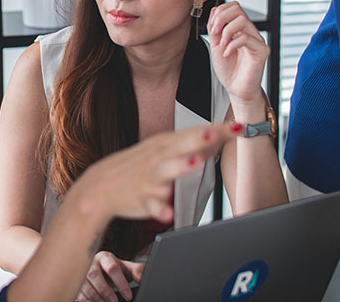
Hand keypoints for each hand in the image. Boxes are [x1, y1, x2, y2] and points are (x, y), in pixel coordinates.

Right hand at [71, 123, 237, 225]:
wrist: (100, 186)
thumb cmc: (135, 167)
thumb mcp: (161, 150)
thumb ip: (191, 145)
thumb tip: (220, 136)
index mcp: (165, 144)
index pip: (194, 133)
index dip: (217, 130)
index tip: (239, 126)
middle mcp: (157, 157)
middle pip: (180, 145)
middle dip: (197, 139)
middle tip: (215, 133)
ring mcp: (149, 178)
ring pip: (165, 171)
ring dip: (180, 166)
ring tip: (195, 163)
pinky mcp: (141, 199)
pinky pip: (151, 206)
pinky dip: (159, 210)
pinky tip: (167, 214)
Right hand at [76, 251, 143, 301]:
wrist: (100, 270)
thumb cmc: (113, 269)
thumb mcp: (126, 268)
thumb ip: (137, 271)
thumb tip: (142, 278)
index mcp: (105, 257)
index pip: (112, 267)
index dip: (121, 283)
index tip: (128, 296)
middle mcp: (91, 263)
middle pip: (94, 275)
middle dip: (105, 290)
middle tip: (115, 301)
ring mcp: (81, 273)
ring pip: (85, 285)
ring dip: (97, 297)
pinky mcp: (76, 283)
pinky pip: (78, 293)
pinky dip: (87, 300)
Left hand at [206, 1, 268, 103]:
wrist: (235, 88)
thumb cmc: (228, 69)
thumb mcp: (216, 45)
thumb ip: (215, 29)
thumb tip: (215, 12)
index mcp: (239, 29)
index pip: (233, 6)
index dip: (219, 12)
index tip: (211, 28)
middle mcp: (250, 31)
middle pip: (238, 8)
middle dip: (221, 18)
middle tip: (215, 33)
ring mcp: (257, 40)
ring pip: (242, 20)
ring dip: (226, 31)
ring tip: (222, 45)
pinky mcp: (262, 51)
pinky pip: (246, 38)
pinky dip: (232, 45)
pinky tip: (227, 54)